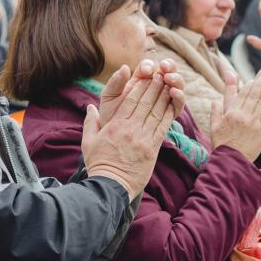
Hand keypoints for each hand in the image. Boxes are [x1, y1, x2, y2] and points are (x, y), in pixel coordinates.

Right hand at [82, 69, 179, 199]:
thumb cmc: (98, 164)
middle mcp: (131, 129)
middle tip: (161, 75)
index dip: (139, 86)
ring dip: (163, 97)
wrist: (110, 185)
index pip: (130, 100)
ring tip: (169, 85)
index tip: (145, 76)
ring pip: (156, 113)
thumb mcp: (88, 141)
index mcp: (116, 125)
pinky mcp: (152, 149)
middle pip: (145, 103)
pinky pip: (162, 128)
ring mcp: (143, 138)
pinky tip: (172, 106)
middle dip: (154, 87)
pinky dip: (168, 115)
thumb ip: (90, 123)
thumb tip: (91, 108)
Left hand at [99, 59, 184, 126]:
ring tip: (170, 79)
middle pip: (167, 71)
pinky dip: (179, 96)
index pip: (148, 66)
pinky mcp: (170, 112)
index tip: (146, 70)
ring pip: (176, 84)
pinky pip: (178, 103)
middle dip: (169, 67)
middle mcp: (154, 86)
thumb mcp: (109, 98)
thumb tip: (125, 67)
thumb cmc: (110, 115)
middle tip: (165, 68)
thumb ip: (115, 82)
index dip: (149, 65)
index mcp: (139, 79)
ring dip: (176, 79)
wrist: (115, 139)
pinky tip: (174, 92)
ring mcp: (164, 99)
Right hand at [209, 52, 260, 161]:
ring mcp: (254, 124)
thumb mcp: (215, 125)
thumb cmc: (222, 143)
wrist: (231, 161)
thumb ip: (216, 111)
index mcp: (232, 114)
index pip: (242, 95)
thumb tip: (215, 100)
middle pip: (255, 96)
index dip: (250, 86)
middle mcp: (244, 116)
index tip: (255, 78)